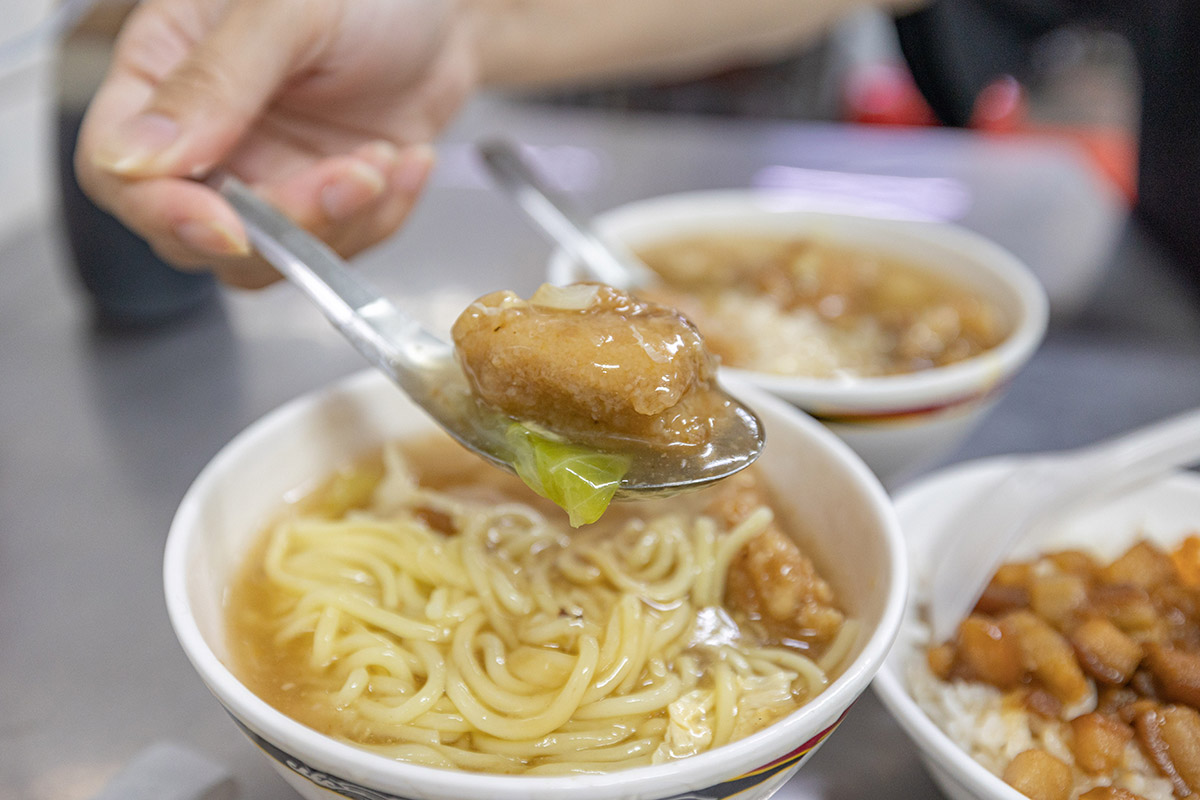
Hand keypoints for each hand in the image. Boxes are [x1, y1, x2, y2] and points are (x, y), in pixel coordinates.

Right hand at [76, 0, 477, 287]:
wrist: (446, 7)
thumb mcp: (286, 11)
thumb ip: (215, 81)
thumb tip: (135, 156)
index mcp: (164, 71)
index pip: (117, 169)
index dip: (162, 210)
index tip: (225, 224)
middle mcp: (208, 135)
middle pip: (195, 232)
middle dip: (276, 225)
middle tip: (348, 178)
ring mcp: (269, 174)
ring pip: (268, 255)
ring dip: (337, 223)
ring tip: (384, 159)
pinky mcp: (329, 199)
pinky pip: (339, 246)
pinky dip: (381, 216)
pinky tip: (408, 160)